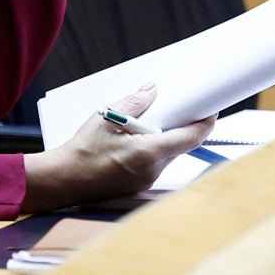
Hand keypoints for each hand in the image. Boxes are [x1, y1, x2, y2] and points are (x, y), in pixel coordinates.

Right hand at [20, 83, 215, 212]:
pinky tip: (137, 138)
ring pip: (168, 153)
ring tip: (148, 121)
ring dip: (165, 137)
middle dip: (182, 125)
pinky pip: (156, 162)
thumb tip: (152, 90)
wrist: (62, 180)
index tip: (211, 109)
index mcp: (149, 153)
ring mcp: (146, 180)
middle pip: (181, 145)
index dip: (206, 122)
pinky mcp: (139, 184)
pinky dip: (153, 147)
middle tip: (178, 106)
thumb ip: (134, 102)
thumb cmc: (83, 151)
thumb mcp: (107, 118)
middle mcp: (153, 170)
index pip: (191, 138)